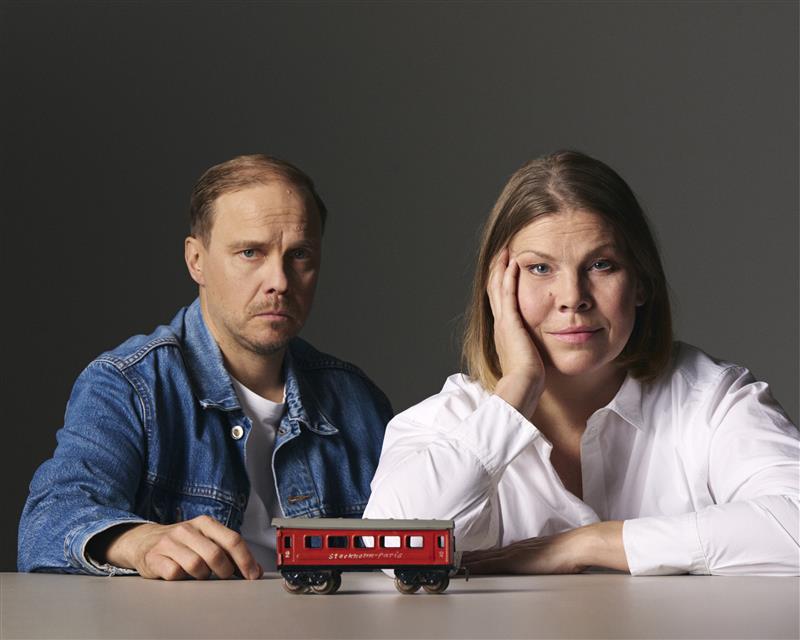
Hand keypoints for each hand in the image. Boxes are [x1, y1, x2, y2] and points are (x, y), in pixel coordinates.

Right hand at [90, 515, 262, 580]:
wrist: (145, 540)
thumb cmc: (183, 543)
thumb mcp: (206, 539)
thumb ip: (229, 550)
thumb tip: (254, 569)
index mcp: (205, 523)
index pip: (232, 540)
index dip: (246, 560)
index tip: (253, 575)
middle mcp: (188, 529)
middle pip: (216, 554)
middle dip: (225, 571)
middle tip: (224, 577)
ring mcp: (170, 542)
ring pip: (196, 566)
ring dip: (202, 576)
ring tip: (199, 574)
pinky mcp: (155, 557)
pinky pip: (175, 574)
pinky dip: (182, 579)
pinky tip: (181, 575)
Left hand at [462, 522, 627, 573]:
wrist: (574, 546)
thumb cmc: (566, 551)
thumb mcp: (547, 554)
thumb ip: (537, 558)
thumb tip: (535, 563)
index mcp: (521, 548)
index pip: (495, 552)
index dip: (480, 555)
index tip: (467, 557)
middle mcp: (514, 548)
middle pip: (486, 553)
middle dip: (470, 556)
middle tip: (454, 558)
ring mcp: (514, 553)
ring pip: (486, 557)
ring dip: (470, 560)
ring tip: (455, 562)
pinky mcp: (516, 561)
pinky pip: (493, 564)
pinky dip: (479, 566)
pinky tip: (470, 568)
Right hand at [487, 247, 544, 416]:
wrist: (522, 386)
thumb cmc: (528, 378)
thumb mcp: (529, 357)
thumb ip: (531, 347)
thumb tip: (537, 346)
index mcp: (503, 331)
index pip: (499, 300)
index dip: (500, 282)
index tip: (506, 267)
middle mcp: (499, 323)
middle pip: (493, 289)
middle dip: (497, 269)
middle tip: (502, 252)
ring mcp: (503, 322)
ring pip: (497, 287)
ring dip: (501, 267)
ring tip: (506, 251)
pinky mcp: (510, 322)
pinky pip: (507, 293)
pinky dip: (509, 277)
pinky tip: (514, 264)